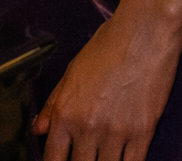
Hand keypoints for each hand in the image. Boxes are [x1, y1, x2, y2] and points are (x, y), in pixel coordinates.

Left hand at [34, 1, 181, 160]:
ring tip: (101, 155)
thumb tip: (38, 129)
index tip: (61, 160)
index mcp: (66, 110)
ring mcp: (116, 133)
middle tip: (84, 154)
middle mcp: (88, 126)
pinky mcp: (143, 134)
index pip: (53, 157)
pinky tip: (122, 158)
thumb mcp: (73, 71)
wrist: (143, 33)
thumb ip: (54, 103)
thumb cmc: (106, 46)